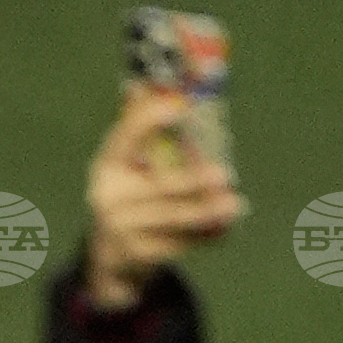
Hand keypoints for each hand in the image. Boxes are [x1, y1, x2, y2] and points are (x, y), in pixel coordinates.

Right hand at [79, 84, 243, 311]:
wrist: (109, 258)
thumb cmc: (130, 195)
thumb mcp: (129, 163)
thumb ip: (141, 128)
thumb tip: (145, 84)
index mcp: (108, 164)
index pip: (125, 137)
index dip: (149, 120)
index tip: (180, 107)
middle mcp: (109, 196)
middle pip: (157, 188)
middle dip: (192, 182)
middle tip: (223, 175)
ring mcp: (121, 230)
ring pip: (171, 218)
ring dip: (206, 212)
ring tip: (234, 206)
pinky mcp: (137, 255)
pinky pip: (177, 243)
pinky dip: (205, 236)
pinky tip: (226, 229)